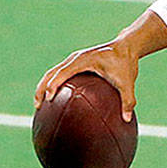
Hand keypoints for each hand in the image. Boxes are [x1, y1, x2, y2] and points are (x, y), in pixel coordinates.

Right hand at [33, 11, 166, 121]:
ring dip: (43, 87)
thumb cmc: (125, 63)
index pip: (64, 72)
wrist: (125, 47)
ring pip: (52, 73)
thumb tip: (126, 119)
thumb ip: (128, 100)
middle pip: (51, 73)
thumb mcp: (128, 82)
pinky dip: (53, 85)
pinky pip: (60, 75)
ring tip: (39, 105)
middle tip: (37, 106)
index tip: (49, 98)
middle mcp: (75, 58)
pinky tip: (54, 101)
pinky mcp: (75, 64)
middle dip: (41, 88)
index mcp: (84, 60)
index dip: (54, 84)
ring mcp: (74, 60)